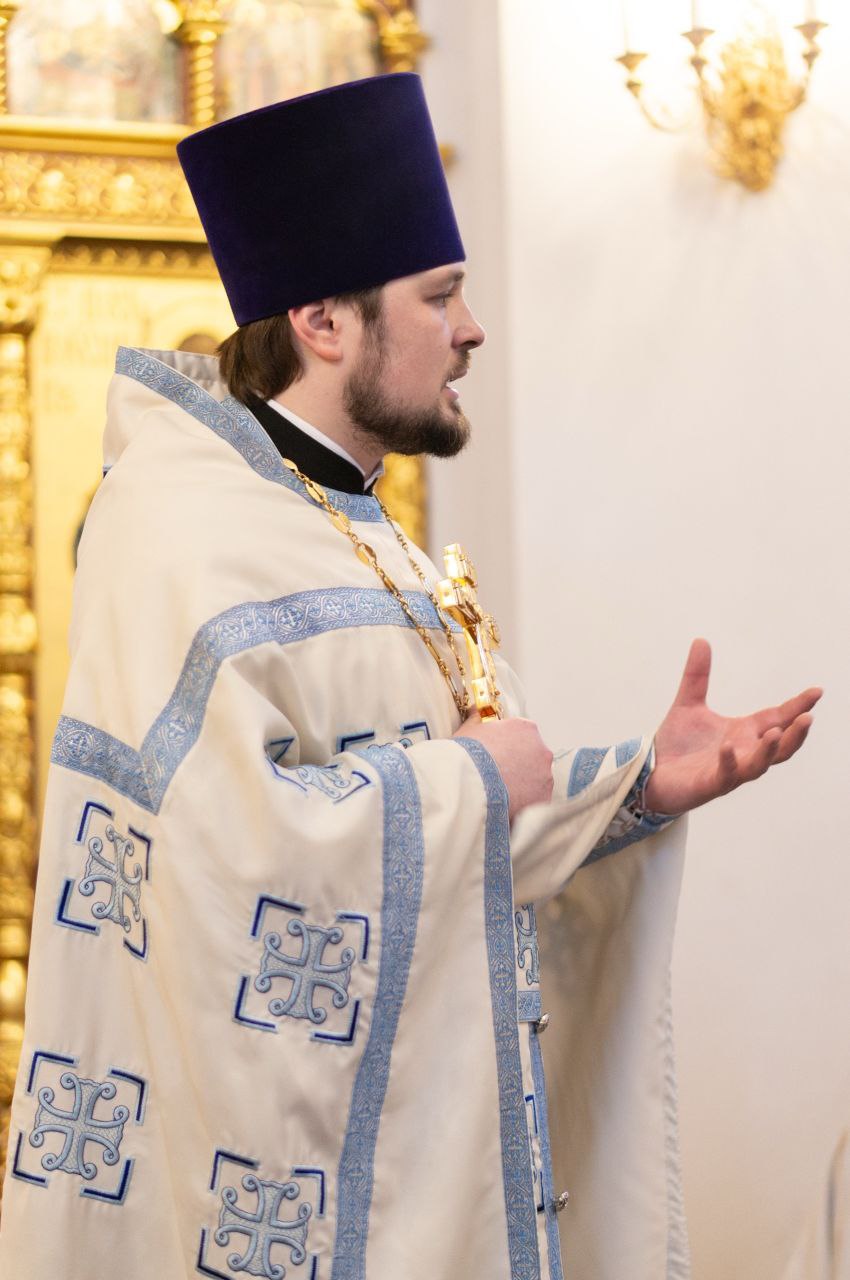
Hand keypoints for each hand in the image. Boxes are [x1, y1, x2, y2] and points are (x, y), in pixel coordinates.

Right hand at [454, 713, 553, 820]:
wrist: (470, 785)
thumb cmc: (467, 754)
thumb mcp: (469, 729)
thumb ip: (477, 717)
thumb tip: (476, 708)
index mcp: (526, 728)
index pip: (521, 736)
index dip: (507, 748)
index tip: (496, 757)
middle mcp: (542, 749)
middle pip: (532, 758)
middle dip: (518, 767)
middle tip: (498, 778)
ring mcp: (545, 775)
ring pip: (535, 781)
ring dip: (522, 786)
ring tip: (500, 796)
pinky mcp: (543, 798)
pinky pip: (534, 801)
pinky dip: (524, 804)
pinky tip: (507, 807)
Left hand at [644, 638, 821, 815]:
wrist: (653, 775)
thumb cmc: (678, 745)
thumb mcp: (688, 704)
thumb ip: (697, 675)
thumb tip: (701, 640)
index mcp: (744, 732)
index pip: (778, 718)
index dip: (798, 706)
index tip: (817, 691)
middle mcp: (744, 752)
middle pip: (780, 746)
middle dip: (796, 733)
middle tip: (808, 717)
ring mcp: (730, 771)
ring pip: (759, 765)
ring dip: (769, 750)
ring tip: (776, 733)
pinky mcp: (710, 784)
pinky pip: (726, 776)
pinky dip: (729, 762)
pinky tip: (727, 748)